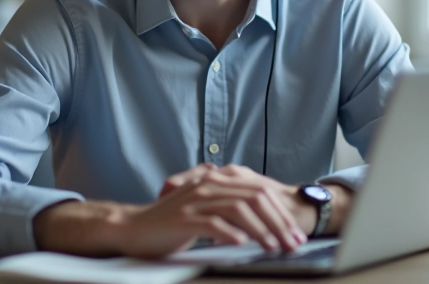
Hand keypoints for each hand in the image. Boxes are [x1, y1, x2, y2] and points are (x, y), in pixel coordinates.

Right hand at [114, 164, 308, 257]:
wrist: (134, 229)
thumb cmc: (171, 225)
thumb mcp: (205, 210)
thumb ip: (228, 208)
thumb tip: (263, 221)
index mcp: (216, 180)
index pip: (259, 191)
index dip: (281, 213)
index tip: (295, 233)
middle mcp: (208, 185)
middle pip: (254, 198)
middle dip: (278, 222)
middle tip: (293, 243)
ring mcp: (196, 200)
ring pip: (239, 209)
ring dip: (261, 229)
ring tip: (274, 247)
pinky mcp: (184, 218)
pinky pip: (214, 223)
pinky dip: (232, 233)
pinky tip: (244, 245)